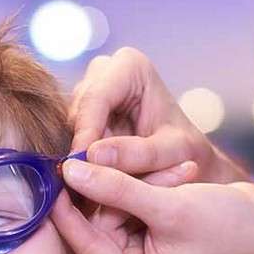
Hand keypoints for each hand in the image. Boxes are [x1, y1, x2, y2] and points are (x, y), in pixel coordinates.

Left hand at [53, 159, 253, 253]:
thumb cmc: (229, 225)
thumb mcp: (170, 206)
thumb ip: (117, 188)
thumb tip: (70, 169)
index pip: (85, 244)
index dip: (67, 207)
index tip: (53, 171)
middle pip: (97, 227)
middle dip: (120, 193)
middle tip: (153, 172)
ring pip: (114, 211)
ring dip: (141, 186)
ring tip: (181, 176)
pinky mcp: (147, 240)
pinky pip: (131, 207)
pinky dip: (150, 188)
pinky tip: (181, 178)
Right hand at [69, 47, 249, 184]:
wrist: (186, 160)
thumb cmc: (185, 153)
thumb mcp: (171, 154)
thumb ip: (138, 154)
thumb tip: (92, 156)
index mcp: (130, 65)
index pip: (97, 98)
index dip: (85, 133)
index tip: (79, 168)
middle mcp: (103, 71)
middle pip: (77, 111)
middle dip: (79, 148)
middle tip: (83, 184)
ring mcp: (88, 90)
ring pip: (68, 126)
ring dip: (77, 157)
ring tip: (89, 188)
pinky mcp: (80, 113)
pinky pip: (67, 138)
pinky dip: (77, 162)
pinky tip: (87, 183)